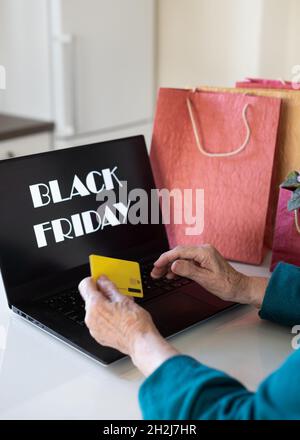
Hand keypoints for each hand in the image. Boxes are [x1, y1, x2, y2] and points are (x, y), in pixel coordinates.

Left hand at [79, 276, 177, 375]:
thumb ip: (109, 287)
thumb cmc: (135, 323)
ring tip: (121, 307)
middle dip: (102, 294)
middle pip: (90, 298)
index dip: (94, 280)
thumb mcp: (123, 298)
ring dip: (104, 306)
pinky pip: (98, 321)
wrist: (141, 343)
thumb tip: (102, 280)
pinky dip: (106, 317)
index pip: (85, 285)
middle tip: (117, 293)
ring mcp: (94, 328)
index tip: (101, 280)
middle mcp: (90, 318)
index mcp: (95, 306)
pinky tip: (119, 317)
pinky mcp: (99, 336)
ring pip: (95, 310)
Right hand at [151, 245, 267, 308]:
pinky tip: (172, 274)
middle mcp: (203, 250)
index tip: (156, 265)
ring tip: (160, 274)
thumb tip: (174, 264)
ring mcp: (203, 254)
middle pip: (178, 253)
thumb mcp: (205, 279)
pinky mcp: (203, 260)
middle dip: (165, 262)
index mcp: (204, 252)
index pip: (179, 252)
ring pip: (181, 257)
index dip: (165, 258)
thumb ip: (188, 270)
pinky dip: (178, 267)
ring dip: (170, 265)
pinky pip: (187, 261)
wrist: (239, 287)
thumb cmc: (227, 285)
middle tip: (155, 272)